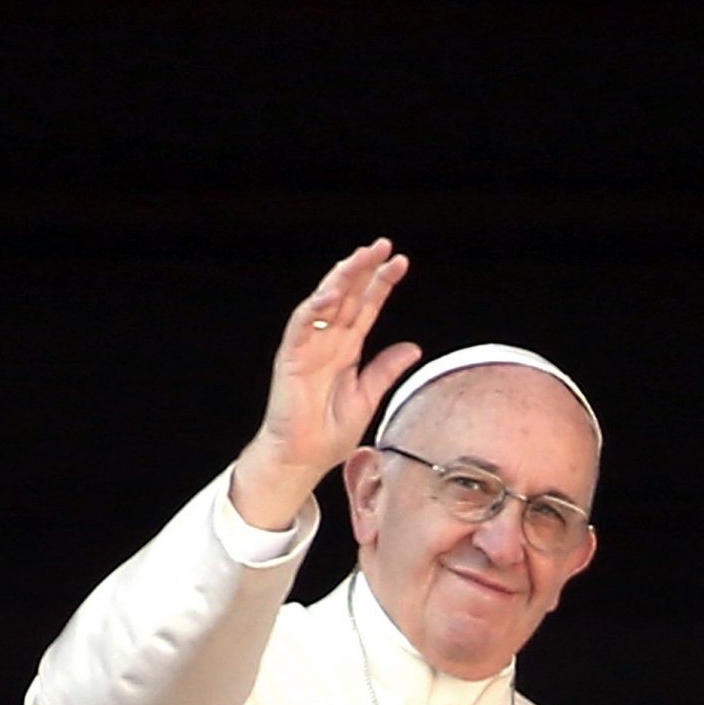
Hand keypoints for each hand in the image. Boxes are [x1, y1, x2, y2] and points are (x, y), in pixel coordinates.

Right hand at [226, 238, 420, 531]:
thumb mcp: (368, 397)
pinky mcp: (290, 357)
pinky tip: (329, 295)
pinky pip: (300, 326)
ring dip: (340, 279)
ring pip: (324, 302)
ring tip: (359, 258)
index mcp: (348, 348)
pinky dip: (313, 309)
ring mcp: (308, 346)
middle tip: (382, 246)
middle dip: (363, 269)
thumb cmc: (330, 431)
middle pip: (347, 295)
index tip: (400, 262)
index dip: (381, 283)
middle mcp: (328, 340)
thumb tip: (413, 347)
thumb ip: (386, 370)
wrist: (304, 458)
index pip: (366, 306)